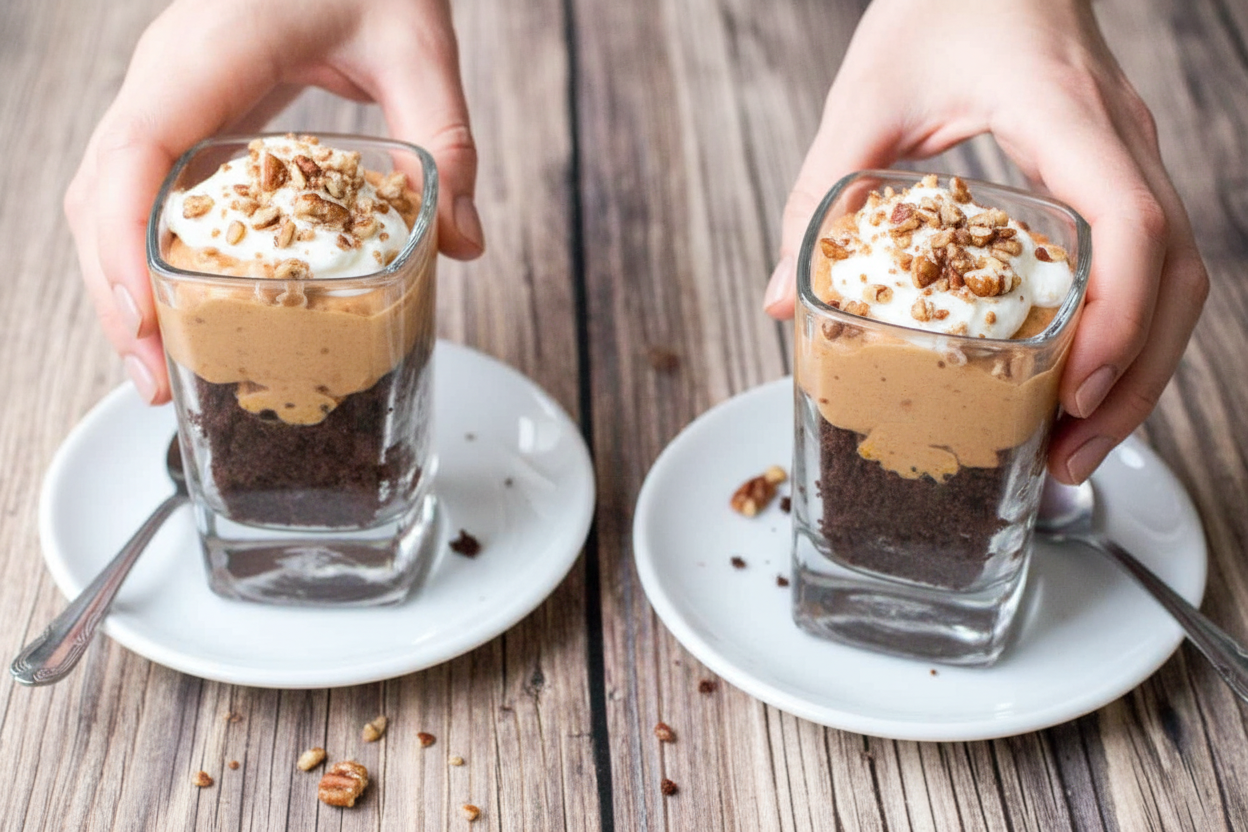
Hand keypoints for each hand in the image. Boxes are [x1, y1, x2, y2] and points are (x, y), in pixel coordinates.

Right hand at [64, 0, 482, 404]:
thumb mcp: (419, 46)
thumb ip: (446, 140)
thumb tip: (462, 243)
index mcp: (209, 55)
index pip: (137, 152)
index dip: (123, 244)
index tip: (144, 321)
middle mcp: (167, 76)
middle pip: (101, 194)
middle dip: (115, 292)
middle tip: (154, 381)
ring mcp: (166, 92)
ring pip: (104, 196)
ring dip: (118, 281)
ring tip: (158, 363)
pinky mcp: (184, 109)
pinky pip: (137, 187)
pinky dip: (141, 251)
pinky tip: (178, 303)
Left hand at [763, 0, 1207, 483]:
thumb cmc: (936, 4)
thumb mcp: (864, 95)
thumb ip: (821, 195)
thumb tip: (783, 300)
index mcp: (1064, 111)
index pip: (1131, 220)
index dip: (1118, 318)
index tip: (1075, 391)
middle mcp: (1119, 137)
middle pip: (1176, 272)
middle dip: (1136, 380)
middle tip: (1070, 458)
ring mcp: (1130, 154)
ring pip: (1180, 275)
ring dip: (1139, 369)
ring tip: (1074, 444)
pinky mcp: (1116, 171)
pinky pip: (1152, 262)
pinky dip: (1127, 333)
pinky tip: (1076, 380)